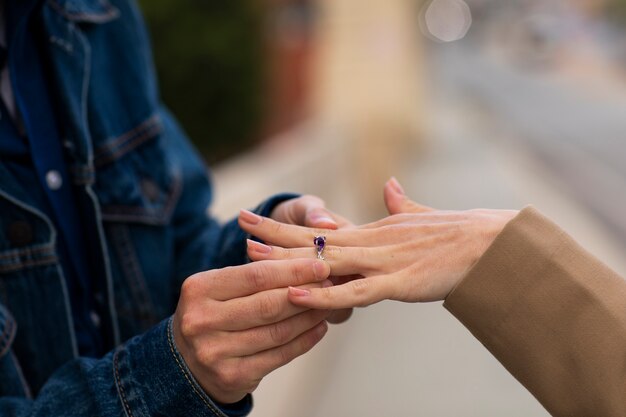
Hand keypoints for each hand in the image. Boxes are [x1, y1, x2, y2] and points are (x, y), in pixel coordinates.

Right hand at [172, 259, 330, 403]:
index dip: (292, 269)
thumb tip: (304, 260)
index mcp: (199, 289)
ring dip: (309, 316)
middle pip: (267, 304)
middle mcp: (202, 321)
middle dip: (306, 292)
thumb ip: (253, 274)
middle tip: (331, 282)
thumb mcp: (219, 288)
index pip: (255, 275)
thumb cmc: (212, 315)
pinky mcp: (232, 376)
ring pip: (277, 331)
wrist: (186, 363)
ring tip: (328, 303)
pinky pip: (279, 355)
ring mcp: (215, 352)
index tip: (320, 263)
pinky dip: (304, 341)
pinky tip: (318, 328)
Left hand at [240, 178, 517, 308]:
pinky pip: (353, 292)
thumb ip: (401, 204)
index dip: (286, 225)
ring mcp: (380, 262)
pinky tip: (297, 294)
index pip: (319, 228)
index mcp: (372, 231)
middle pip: (312, 239)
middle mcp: (369, 242)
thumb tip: (391, 185)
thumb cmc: (458, 234)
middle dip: (274, 233)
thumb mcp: (421, 218)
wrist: (490, 244)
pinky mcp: (396, 283)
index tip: (257, 219)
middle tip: (240, 222)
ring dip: (287, 259)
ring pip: (324, 262)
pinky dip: (323, 294)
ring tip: (252, 253)